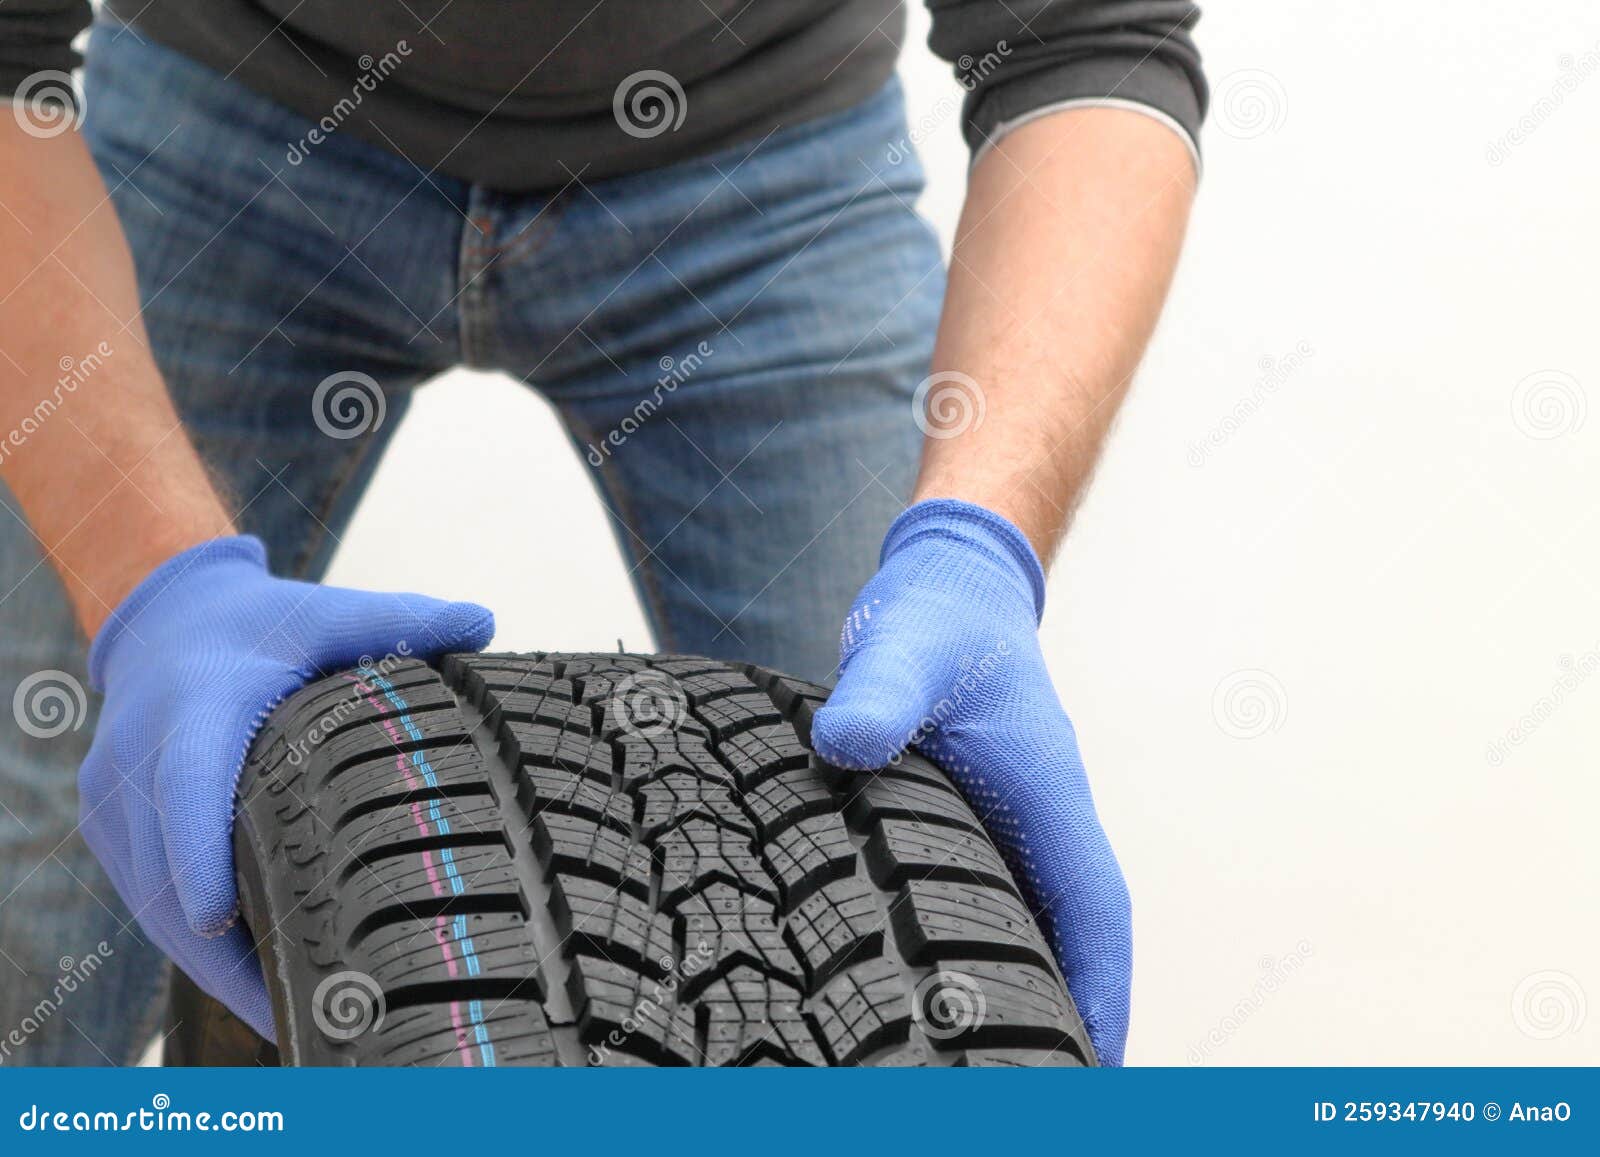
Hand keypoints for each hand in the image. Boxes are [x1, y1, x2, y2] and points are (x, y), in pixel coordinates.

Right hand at [80, 537, 494, 1039]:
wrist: (165, 624)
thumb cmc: (260, 627)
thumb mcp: (326, 613)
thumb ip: (402, 619)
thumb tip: (485, 621)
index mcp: (193, 708)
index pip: (185, 784)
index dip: (195, 852)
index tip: (217, 918)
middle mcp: (137, 762)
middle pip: (167, 875)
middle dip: (227, 952)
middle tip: (307, 1013)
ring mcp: (115, 807)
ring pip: (156, 909)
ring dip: (220, 970)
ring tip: (300, 1028)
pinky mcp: (111, 836)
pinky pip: (152, 909)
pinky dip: (204, 954)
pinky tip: (269, 994)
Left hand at [810, 499, 1130, 1063]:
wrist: (950, 584)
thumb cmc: (937, 618)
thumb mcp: (903, 650)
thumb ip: (877, 694)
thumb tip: (847, 742)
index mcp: (1045, 793)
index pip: (1093, 909)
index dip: (1100, 989)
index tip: (1096, 1063)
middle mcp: (1045, 816)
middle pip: (1081, 935)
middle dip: (1079, 1014)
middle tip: (1051, 1085)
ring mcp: (1021, 818)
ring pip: (1049, 920)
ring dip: (1044, 986)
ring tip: (1016, 1060)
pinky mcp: (988, 815)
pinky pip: (1010, 895)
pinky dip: (1004, 946)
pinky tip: (962, 982)